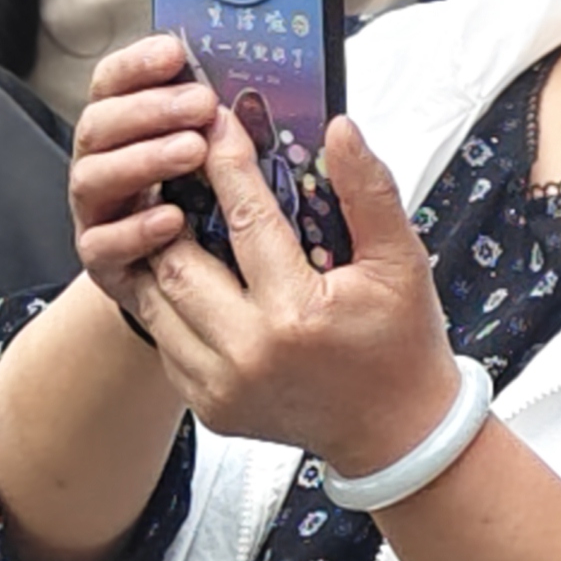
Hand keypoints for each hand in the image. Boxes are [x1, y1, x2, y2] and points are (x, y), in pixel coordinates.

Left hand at [121, 92, 458, 475]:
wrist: (397, 435)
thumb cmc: (402, 346)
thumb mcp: (402, 263)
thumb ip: (368, 192)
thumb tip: (340, 130)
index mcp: (296, 315)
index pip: (244, 218)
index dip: (227, 162)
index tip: (219, 125)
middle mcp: (248, 355)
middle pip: (177, 261)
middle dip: (174, 211)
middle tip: (181, 172)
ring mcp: (221, 386)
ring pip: (158, 302)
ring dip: (162, 256)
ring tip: (178, 220)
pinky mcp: (208, 407)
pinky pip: (165, 341)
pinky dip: (171, 304)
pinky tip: (194, 277)